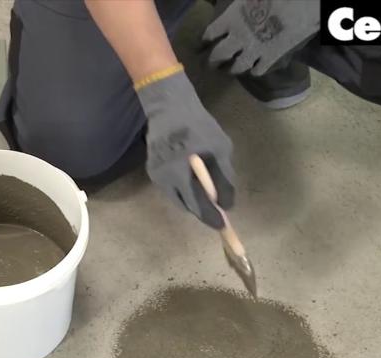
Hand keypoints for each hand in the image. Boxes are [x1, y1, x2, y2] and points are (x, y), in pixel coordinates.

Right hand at [136, 69, 234, 228]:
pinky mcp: (153, 170)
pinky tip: (193, 181)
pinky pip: (171, 189)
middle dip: (202, 209)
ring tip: (207, 194)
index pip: (198, 205)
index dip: (211, 217)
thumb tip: (226, 203)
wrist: (168, 106)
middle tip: (217, 211)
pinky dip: (184, 190)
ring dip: (193, 200)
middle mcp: (165, 180)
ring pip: (178, 198)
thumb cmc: (197, 126)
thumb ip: (223, 178)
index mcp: (182, 175)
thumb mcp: (220, 149)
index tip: (222, 227)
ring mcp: (157, 176)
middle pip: (187, 205)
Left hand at [203, 0, 319, 75]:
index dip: (204, 41)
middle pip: (218, 55)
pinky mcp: (271, 58)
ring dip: (232, 68)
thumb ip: (237, 4)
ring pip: (237, 66)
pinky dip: (254, 70)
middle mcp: (238, 37)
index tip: (202, 45)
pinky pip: (258, 70)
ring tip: (231, 69)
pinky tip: (255, 68)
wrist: (302, 3)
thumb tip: (227, 7)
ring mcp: (254, 50)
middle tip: (212, 64)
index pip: (210, 34)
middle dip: (213, 61)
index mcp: (231, 18)